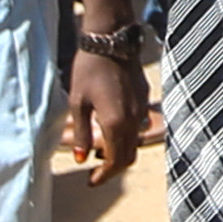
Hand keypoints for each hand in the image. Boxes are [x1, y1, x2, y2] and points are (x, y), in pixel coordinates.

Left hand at [59, 36, 140, 177]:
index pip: (116, 161)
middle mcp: (133, 119)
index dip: (104, 175)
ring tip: (101, 149)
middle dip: (113, 168)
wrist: (111, 40)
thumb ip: (80, 133)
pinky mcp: (145, 96)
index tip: (91, 181)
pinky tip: (111, 127)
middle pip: (129, 156)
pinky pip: (138, 125)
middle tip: (96, 171)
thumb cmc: (89, 69)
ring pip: (136, 141)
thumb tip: (81, 158)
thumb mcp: (77, 103)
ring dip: (120, 151)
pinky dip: (126, 135)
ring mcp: (142, 107)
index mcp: (115, 122)